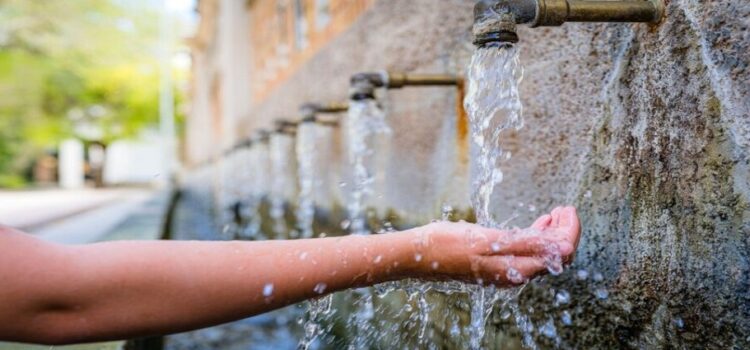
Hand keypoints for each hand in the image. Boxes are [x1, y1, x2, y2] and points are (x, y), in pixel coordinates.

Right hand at [410, 206, 580, 285]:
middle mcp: (514, 273)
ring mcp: (504, 269)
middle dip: (564, 231)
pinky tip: (537, 224)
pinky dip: (535, 236)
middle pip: (553, 256)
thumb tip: (565, 248)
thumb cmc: (448, 244)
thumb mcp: (489, 240)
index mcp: (516, 269)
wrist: (416, 254)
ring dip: (551, 233)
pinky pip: (525, 252)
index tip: (569, 209)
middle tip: (565, 208)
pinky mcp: (494, 263)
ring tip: (554, 213)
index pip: (560, 254)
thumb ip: (528, 244)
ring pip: (540, 253)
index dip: (570, 231)